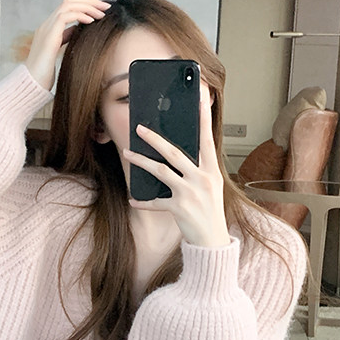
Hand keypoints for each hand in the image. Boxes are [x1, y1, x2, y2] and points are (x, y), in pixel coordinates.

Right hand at [25, 0, 110, 90]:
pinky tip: (91, 21)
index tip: (101, 11)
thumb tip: (77, 30)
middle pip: (69, 1)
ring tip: (102, 14)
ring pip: (68, 5)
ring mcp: (46, 28)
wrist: (32, 83)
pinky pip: (66, 16)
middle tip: (106, 7)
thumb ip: (66, 39)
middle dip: (89, 1)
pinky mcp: (49, 35)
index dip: (85, 5)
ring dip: (87, 7)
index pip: (68, 7)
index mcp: (50, 28)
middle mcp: (47, 24)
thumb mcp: (60, 53)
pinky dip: (80, 15)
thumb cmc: (45, 74)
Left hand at [122, 84, 229, 247]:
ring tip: (127, 153)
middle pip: (174, 153)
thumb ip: (199, 169)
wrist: (212, 240)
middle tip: (140, 128)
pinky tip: (132, 200)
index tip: (200, 99)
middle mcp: (201, 179)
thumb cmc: (210, 211)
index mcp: (211, 171)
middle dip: (155, 139)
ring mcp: (189, 193)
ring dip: (141, 162)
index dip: (203, 120)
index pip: (206, 140)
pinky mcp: (178, 208)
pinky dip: (143, 201)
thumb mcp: (211, 186)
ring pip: (160, 172)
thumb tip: (179, 153)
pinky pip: (155, 202)